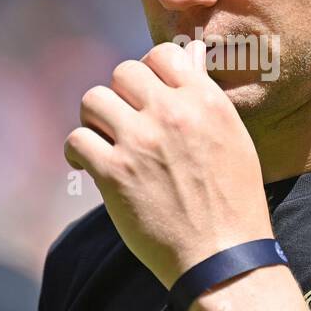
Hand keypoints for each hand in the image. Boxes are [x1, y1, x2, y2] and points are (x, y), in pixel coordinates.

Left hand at [65, 40, 273, 287]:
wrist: (222, 256)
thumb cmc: (234, 201)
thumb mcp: (234, 137)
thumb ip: (206, 96)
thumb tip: (192, 55)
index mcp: (205, 101)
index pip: (162, 54)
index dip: (151, 72)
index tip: (147, 95)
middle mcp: (171, 113)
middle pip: (123, 72)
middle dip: (121, 95)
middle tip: (125, 120)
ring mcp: (139, 142)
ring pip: (93, 99)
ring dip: (95, 118)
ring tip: (104, 139)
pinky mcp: (113, 174)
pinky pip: (76, 140)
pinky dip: (77, 151)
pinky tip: (87, 164)